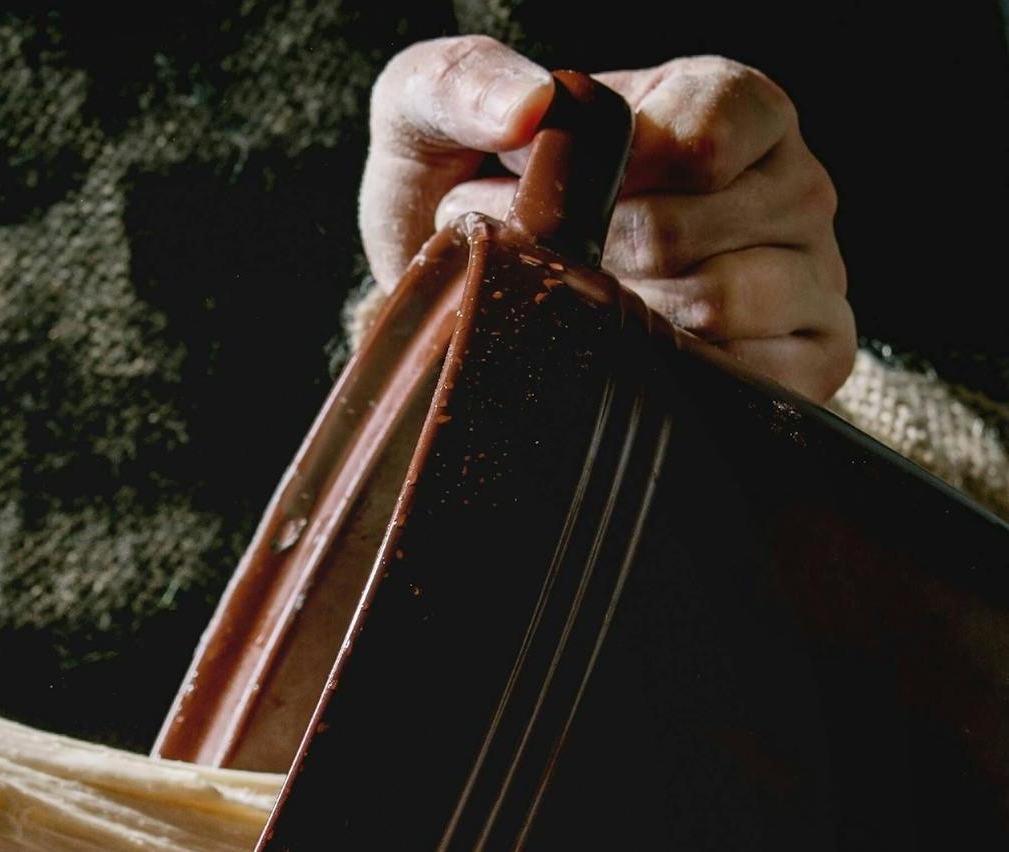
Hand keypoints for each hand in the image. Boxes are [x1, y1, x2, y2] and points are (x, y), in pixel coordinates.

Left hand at [361, 39, 855, 402]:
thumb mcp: (431, 117)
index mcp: (729, 106)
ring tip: (565, 308)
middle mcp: (785, 185)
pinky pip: (755, 379)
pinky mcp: (804, 361)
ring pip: (721, 307)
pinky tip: (624, 370)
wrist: (462, 309)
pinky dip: (674, 382)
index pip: (712, 129)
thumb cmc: (467, 198)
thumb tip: (531, 108)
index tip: (552, 200)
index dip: (623, 174)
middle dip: (588, 258)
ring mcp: (806, 275)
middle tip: (528, 262)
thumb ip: (464, 82)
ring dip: (615, 324)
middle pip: (698, 230)